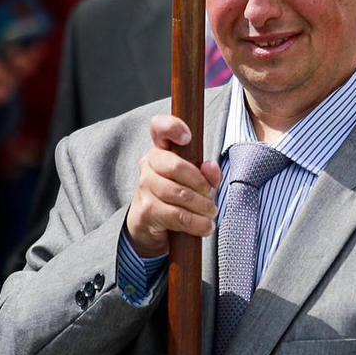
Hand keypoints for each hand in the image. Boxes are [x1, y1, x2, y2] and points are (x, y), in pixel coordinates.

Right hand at [123, 115, 221, 259]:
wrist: (151, 227)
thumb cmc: (177, 198)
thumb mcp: (197, 183)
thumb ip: (207, 174)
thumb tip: (211, 167)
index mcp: (162, 150)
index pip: (159, 127)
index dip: (172, 127)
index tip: (187, 137)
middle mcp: (149, 164)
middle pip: (177, 166)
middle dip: (201, 184)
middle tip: (211, 196)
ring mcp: (144, 187)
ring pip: (180, 193)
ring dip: (202, 207)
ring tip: (210, 213)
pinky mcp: (146, 210)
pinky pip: (177, 215)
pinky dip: (196, 223)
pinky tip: (205, 226)